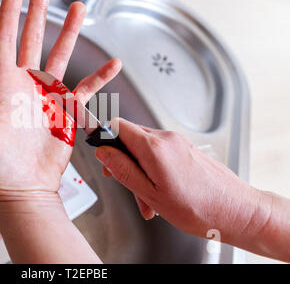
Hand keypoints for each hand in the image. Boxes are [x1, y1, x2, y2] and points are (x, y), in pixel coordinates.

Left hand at [0, 0, 120, 203]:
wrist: (23, 187)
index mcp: (5, 85)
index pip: (6, 39)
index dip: (10, 13)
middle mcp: (27, 85)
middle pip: (33, 39)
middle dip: (39, 12)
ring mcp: (48, 96)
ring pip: (61, 56)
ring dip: (70, 32)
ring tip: (78, 9)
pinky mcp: (66, 111)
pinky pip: (86, 88)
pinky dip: (100, 77)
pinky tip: (111, 64)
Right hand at [95, 118, 267, 242]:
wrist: (237, 211)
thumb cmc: (200, 208)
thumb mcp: (150, 193)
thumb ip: (123, 169)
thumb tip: (103, 153)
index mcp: (155, 147)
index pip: (117, 126)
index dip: (104, 138)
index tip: (100, 153)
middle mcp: (167, 139)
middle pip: (130, 139)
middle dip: (123, 162)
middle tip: (125, 185)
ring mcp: (179, 143)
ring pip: (145, 150)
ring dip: (139, 171)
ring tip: (148, 199)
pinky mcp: (186, 149)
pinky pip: (160, 154)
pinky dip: (153, 170)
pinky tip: (160, 193)